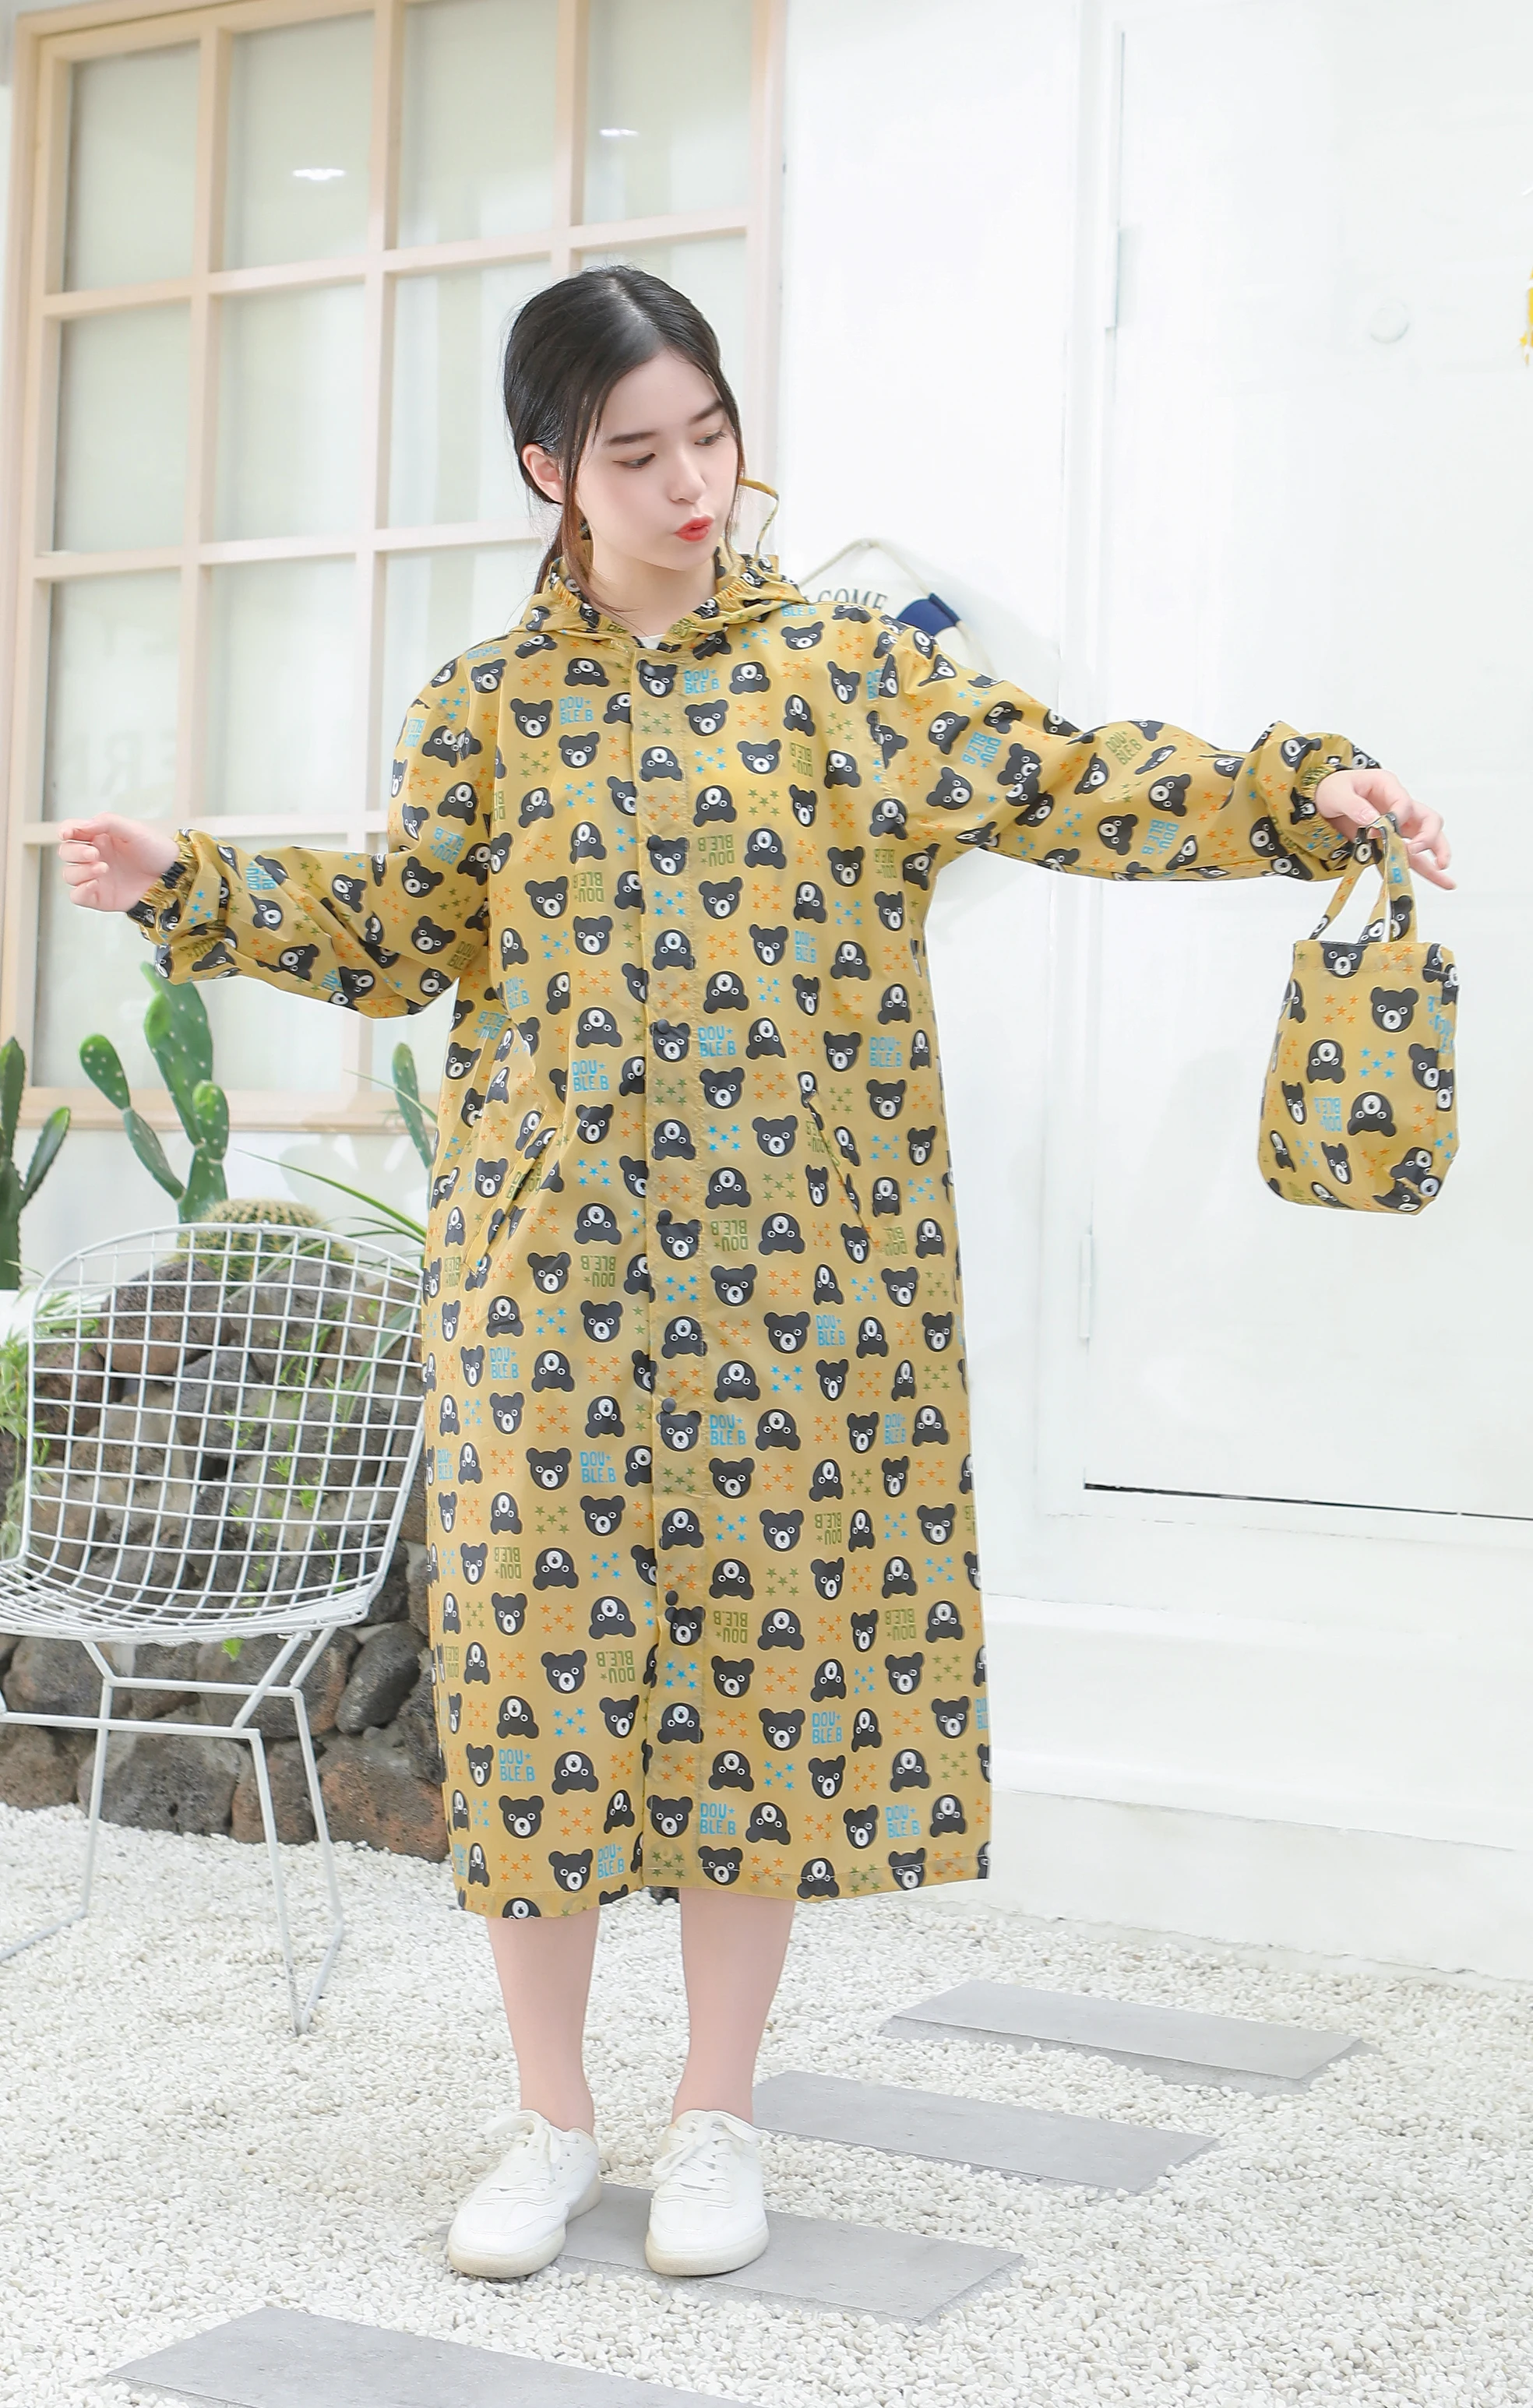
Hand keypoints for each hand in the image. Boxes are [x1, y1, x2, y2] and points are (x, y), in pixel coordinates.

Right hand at [57, 814, 180, 912]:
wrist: (172, 876)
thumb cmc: (155, 849)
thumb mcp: (133, 830)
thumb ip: (106, 822)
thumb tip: (80, 826)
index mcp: (98, 836)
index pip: (69, 831)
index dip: (64, 831)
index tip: (67, 834)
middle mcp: (93, 856)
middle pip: (66, 852)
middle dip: (75, 852)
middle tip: (95, 854)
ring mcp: (95, 877)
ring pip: (69, 874)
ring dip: (80, 871)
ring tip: (104, 868)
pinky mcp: (99, 896)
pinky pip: (76, 896)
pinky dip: (80, 890)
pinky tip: (96, 883)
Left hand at [1312, 768, 1453, 890]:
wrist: (1322, 799)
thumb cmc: (1332, 789)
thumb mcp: (1338, 793)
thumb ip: (1354, 806)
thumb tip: (1373, 821)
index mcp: (1388, 786)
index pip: (1404, 803)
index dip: (1397, 818)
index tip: (1380, 830)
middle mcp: (1399, 805)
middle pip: (1428, 819)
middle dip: (1429, 836)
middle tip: (1416, 850)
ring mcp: (1399, 825)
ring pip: (1427, 838)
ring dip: (1437, 853)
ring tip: (1442, 870)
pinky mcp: (1390, 841)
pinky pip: (1410, 855)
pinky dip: (1424, 867)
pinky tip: (1439, 879)